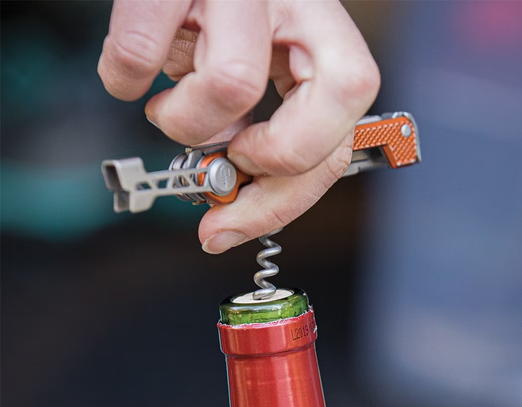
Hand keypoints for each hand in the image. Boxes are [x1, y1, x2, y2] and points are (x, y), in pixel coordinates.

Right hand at [98, 0, 379, 252]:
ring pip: (231, 87)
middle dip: (254, 170)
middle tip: (219, 168)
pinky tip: (134, 77)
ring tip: (172, 106)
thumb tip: (232, 210)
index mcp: (326, 41)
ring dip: (186, 122)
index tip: (243, 213)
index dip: (289, 196)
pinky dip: (124, 81)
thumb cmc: (219, 15)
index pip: (339, 143)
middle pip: (304, 130)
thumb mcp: (261, 72)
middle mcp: (295, 6)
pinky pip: (141, 54)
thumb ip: (267, 135)